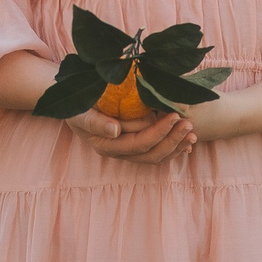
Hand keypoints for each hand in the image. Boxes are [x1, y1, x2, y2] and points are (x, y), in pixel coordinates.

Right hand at [62, 105, 195, 163]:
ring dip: (175, 146)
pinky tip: (186, 143)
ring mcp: (126, 151)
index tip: (174, 116)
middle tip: (189, 125)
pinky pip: (155, 151)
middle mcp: (118, 152)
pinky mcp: (133, 145)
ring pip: (156, 156)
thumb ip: (95, 121)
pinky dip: (172, 148)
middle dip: (172, 140)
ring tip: (192, 135)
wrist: (70, 104)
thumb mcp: (80, 111)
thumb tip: (115, 131)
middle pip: (151, 154)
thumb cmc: (75, 105)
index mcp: (107, 145)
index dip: (159, 132)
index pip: (139, 143)